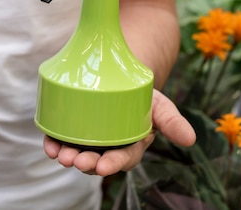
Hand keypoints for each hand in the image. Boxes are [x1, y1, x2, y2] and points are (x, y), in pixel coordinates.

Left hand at [43, 90, 195, 176]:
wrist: (121, 74)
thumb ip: (172, 121)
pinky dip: (54, 144)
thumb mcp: (159, 105)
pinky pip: (61, 139)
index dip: (112, 164)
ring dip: (68, 156)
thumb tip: (190, 139)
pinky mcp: (71, 128)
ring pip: (77, 152)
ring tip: (60, 155)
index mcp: (130, 146)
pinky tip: (50, 146)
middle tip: (76, 160)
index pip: (122, 159)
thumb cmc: (142, 95)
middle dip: (86, 162)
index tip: (103, 166)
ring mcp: (87, 138)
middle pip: (96, 159)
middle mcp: (107, 146)